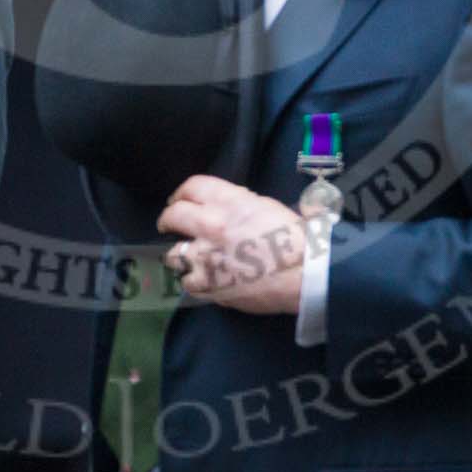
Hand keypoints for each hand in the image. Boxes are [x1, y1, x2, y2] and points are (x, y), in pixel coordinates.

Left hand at [156, 175, 312, 315]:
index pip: (191, 187)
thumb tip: (228, 207)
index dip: (180, 194)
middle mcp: (210, 225)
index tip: (177, 201)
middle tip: (168, 226)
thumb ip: (240, 204)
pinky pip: (188, 284)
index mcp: (228, 201)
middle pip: (173, 216)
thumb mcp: (266, 206)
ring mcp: (206, 257)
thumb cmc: (294, 238)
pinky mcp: (208, 284)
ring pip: (173, 254)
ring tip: (185, 260)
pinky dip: (194, 283)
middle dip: (167, 221)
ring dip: (179, 256)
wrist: (303, 273)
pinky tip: (203, 282)